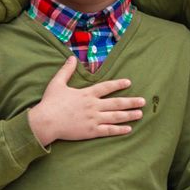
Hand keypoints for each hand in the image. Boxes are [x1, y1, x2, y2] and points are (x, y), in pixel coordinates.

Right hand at [26, 57, 144, 146]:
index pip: (106, 87)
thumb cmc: (50, 103)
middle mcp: (93, 106)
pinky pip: (108, 130)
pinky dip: (119, 130)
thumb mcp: (57, 83)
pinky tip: (128, 129)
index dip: (118, 84)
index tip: (129, 82)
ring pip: (116, 116)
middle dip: (131, 102)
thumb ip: (66, 71)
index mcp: (86, 94)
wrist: (46, 122)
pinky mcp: (91, 131)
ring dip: (129, 115)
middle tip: (143, 101)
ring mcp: (93, 119)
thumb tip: (71, 57)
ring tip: (140, 114)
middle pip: (116, 103)